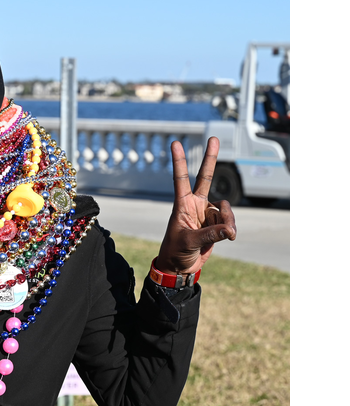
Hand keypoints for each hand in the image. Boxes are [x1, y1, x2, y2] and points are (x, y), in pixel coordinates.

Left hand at [155, 137, 236, 273]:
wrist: (180, 267)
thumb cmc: (176, 252)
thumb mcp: (189, 242)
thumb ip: (211, 234)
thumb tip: (231, 229)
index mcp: (182, 204)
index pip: (180, 179)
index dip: (179, 161)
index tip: (175, 143)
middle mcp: (195, 205)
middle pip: (205, 177)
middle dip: (211, 158)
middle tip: (214, 138)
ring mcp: (207, 213)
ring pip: (225, 209)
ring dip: (229, 220)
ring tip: (227, 234)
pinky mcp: (216, 224)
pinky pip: (229, 221)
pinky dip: (230, 229)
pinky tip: (228, 236)